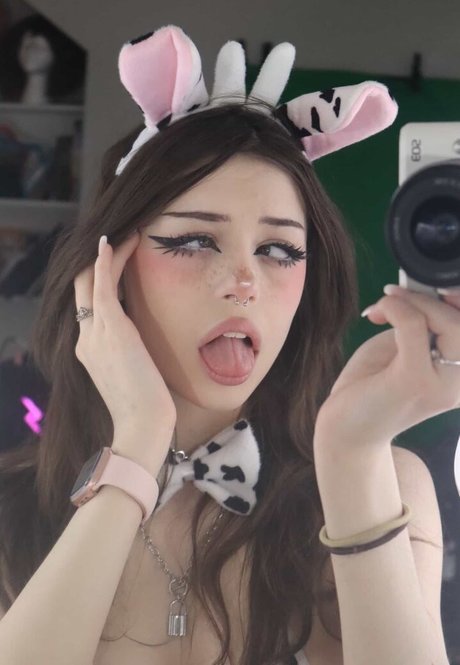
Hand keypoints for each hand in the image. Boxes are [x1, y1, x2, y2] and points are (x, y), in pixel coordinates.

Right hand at [73, 233, 176, 468]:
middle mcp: (85, 338)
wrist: (142, 425)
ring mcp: (94, 333)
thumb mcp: (134, 375)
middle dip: (95, 262)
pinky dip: (105, 261)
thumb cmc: (146, 406)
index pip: (90, 306)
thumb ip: (131, 354)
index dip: (98, 281)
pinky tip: (110, 241)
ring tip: (125, 233)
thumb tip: (144, 343)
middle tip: (114, 238)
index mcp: (89, 350)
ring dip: (107, 254)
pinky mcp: (110, 328)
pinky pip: (102, 286)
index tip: (115, 262)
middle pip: (82, 288)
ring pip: (91, 281)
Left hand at [315, 284, 459, 447]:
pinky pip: (414, 326)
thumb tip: (424, 290)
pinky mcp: (414, 382)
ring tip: (384, 305)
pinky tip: (373, 315)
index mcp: (459, 374)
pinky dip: (394, 309)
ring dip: (413, 302)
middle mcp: (459, 382)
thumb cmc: (371, 387)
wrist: (345, 429)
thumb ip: (421, 325)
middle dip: (430, 298)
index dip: (455, 298)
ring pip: (449, 322)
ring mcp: (441, 385)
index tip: (424, 289)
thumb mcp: (402, 349)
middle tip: (395, 296)